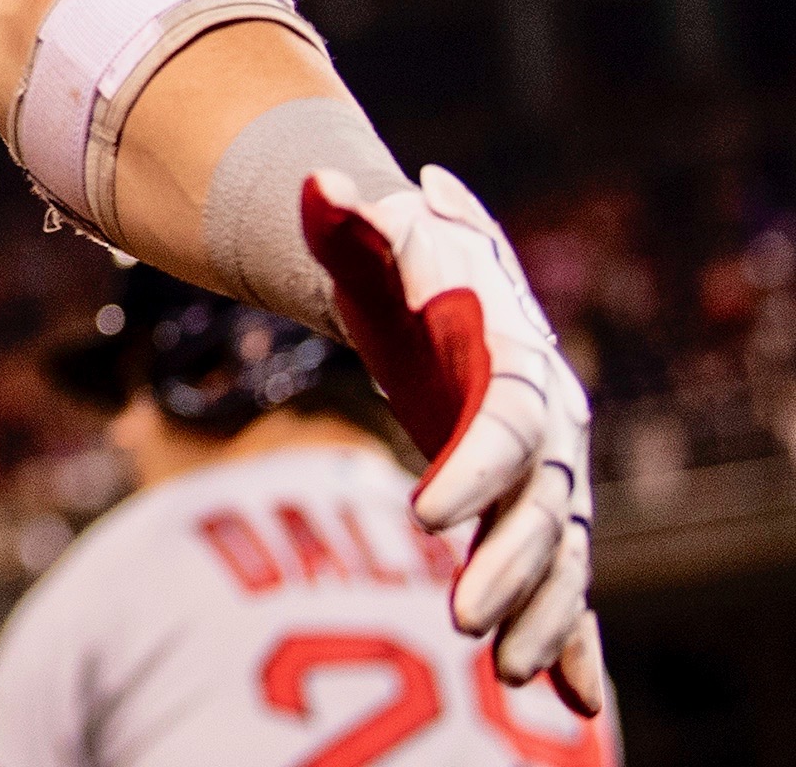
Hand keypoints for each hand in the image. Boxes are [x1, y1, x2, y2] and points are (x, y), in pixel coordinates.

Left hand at [305, 165, 602, 710]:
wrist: (440, 291)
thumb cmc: (408, 267)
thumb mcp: (381, 239)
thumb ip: (350, 221)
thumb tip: (318, 188)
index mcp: (519, 365)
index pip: (509, 426)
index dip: (475, 471)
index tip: (424, 512)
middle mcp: (550, 431)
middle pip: (545, 508)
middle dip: (511, 566)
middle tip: (462, 615)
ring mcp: (548, 480)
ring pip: (560, 559)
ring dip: (542, 617)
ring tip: (502, 672)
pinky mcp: (532, 518)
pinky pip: (562, 586)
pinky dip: (571, 640)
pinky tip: (569, 703)